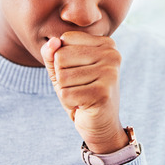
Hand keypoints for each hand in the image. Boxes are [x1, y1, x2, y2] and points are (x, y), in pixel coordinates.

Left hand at [40, 32, 129, 153]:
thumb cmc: (80, 92)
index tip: (78, 71)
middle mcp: (112, 55)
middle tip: (79, 86)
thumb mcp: (63, 69)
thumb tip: (52, 42)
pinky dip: (68, 103)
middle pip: (61, 57)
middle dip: (62, 76)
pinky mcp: (103, 93)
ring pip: (62, 77)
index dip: (62, 59)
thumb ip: (52, 53)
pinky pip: (65, 94)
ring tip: (81, 95)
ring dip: (65, 91)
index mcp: (106, 43)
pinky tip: (83, 105)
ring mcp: (110, 73)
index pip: (65, 39)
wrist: (101, 124)